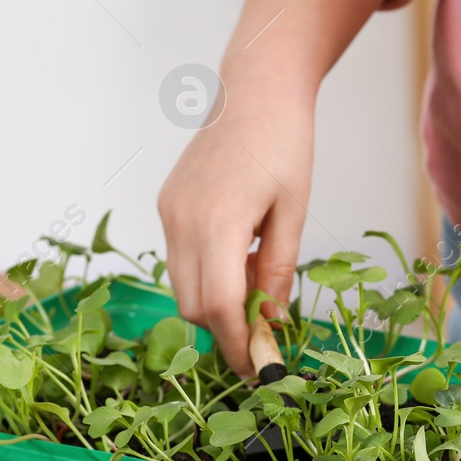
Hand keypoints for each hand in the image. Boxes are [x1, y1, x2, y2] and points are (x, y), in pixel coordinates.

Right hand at [158, 84, 311, 377]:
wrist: (255, 90)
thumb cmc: (286, 145)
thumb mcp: (293, 213)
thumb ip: (279, 272)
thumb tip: (271, 324)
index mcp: (218, 222)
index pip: (218, 307)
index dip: (238, 346)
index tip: (260, 370)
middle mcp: (182, 221)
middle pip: (193, 306)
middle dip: (226, 330)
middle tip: (266, 336)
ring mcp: (169, 212)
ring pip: (182, 286)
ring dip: (216, 302)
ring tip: (257, 284)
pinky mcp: (167, 204)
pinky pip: (180, 258)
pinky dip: (206, 274)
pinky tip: (240, 257)